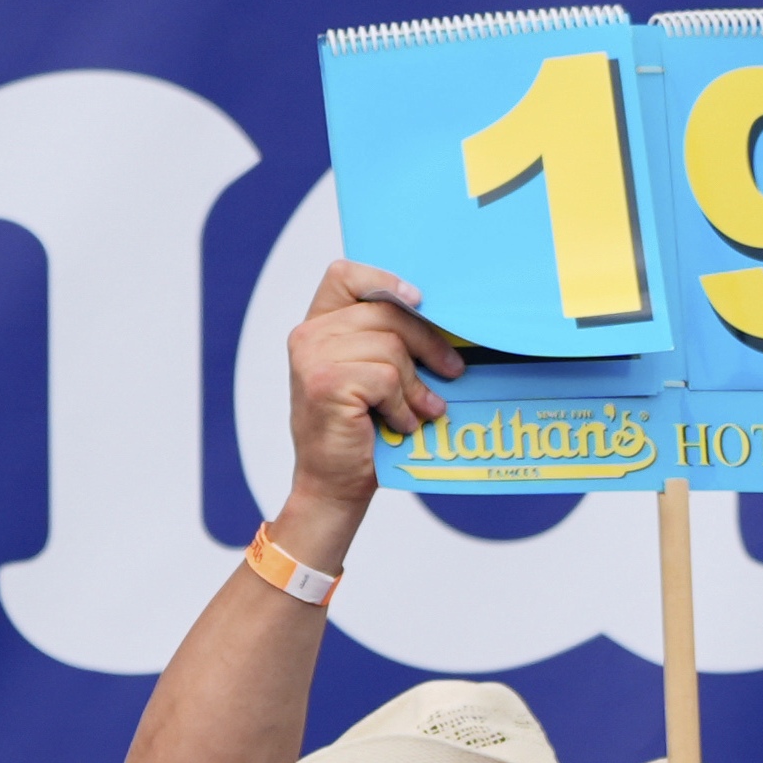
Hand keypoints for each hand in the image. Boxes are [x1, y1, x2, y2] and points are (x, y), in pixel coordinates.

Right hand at [281, 261, 462, 543]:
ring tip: (426, 409)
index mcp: (317, 326)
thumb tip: (443, 322)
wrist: (333, 487)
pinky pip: (386, 378)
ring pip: (391, 347)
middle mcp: (309, 335)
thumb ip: (385, 342)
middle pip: (385, 311)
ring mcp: (313, 358)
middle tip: (454, 369)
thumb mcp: (370, 378)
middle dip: (427, 341)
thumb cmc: (358, 434)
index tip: (419, 300)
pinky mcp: (326, 383)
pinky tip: (405, 423)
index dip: (385, 279)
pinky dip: (404, 405)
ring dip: (417, 384)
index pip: (344, 275)